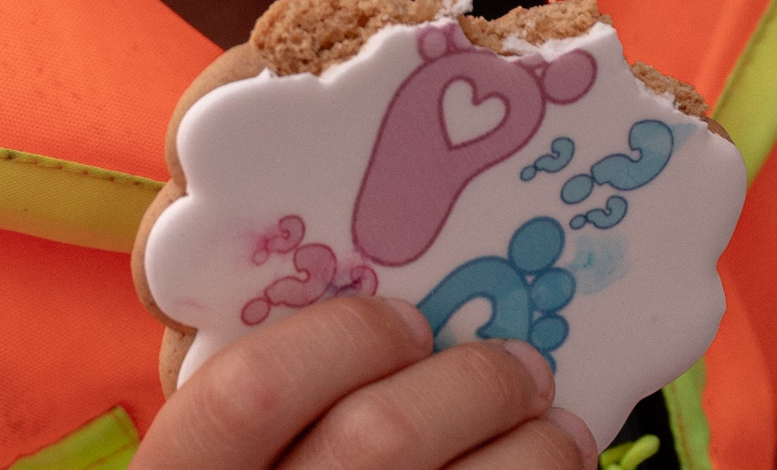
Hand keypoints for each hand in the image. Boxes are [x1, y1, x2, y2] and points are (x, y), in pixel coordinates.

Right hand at [134, 297, 598, 469]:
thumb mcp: (224, 458)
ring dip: (533, 448)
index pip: (249, 391)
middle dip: (471, 383)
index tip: (409, 320)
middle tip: (514, 364)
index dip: (343, 339)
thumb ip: (275, 401)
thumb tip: (402, 320)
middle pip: (378, 438)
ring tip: (552, 427)